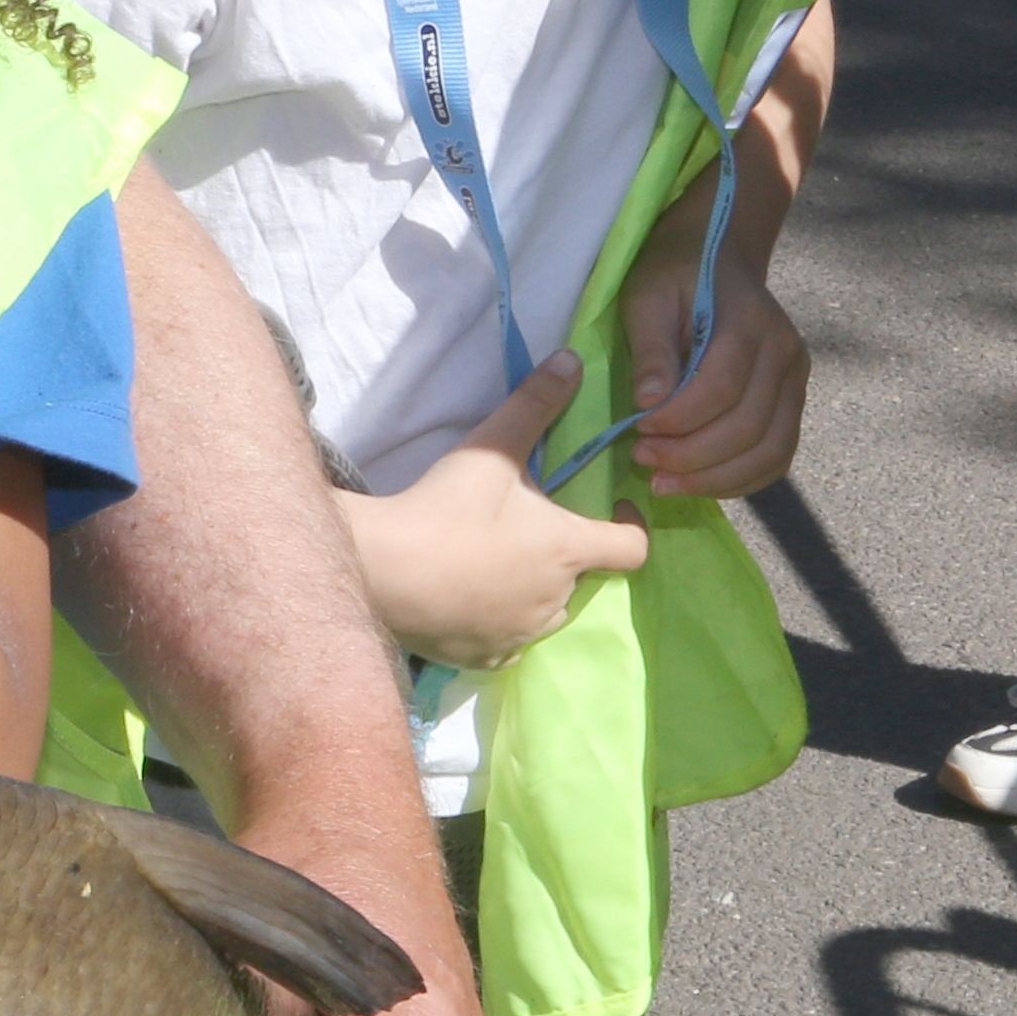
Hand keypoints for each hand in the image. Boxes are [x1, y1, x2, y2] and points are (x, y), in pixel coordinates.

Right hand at [343, 355, 648, 666]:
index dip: (630, 525)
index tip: (611, 507)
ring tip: (490, 563)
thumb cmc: (445, 508)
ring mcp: (522, 633)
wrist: (383, 569)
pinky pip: (507, 642)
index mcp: (569, 549)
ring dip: (531, 589)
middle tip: (522, 527)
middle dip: (563, 554)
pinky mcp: (486, 656)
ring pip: (544, 611)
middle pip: (582, 578)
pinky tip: (465, 600)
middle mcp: (558, 598)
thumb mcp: (490, 449)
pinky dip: (496, 622)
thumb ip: (533, 404)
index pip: (633, 547)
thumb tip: (572, 359)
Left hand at [618, 185, 808, 500]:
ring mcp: (798, 381)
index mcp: (752, 324)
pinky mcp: (793, 401)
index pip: (722, 388)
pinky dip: (743, 479)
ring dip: (718, 479)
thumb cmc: (672, 275)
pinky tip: (701, 484)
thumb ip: (652, 348)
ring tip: (667, 485)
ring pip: (771, 450)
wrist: (715, 256)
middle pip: (750, 427)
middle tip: (645, 465)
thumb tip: (652, 404)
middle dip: (694, 457)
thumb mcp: (647, 296)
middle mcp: (787, 355)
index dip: (680, 419)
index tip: (637, 431)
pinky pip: (778, 455)